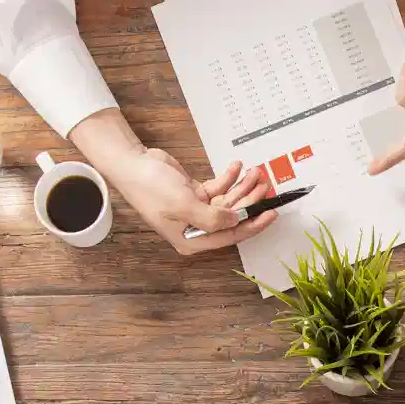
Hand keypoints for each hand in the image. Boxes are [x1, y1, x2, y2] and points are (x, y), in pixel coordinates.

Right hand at [104, 150, 277, 253]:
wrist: (134, 164)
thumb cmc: (151, 188)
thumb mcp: (184, 205)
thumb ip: (213, 217)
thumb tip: (236, 220)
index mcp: (192, 239)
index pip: (230, 236)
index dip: (253, 225)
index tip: (270, 213)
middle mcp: (196, 227)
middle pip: (232, 217)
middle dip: (250, 200)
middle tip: (264, 184)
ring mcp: (197, 210)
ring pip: (228, 201)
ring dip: (242, 186)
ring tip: (254, 172)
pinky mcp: (196, 194)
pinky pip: (219, 188)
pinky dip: (229, 178)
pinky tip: (236, 167)